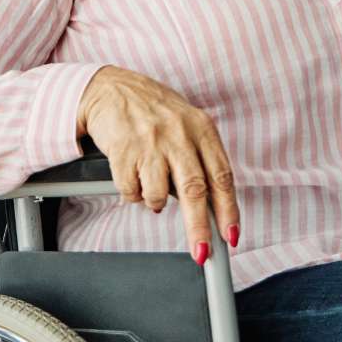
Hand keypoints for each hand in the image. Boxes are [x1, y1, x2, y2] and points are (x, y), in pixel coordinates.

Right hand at [77, 67, 239, 264]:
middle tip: (202, 253)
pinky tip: (132, 174)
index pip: (222, 177)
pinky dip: (132, 193)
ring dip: (154, 203)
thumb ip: (201, 159)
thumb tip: (213, 206)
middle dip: (199, 229)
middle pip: (194, 192)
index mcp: (202, 129)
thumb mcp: (187, 125)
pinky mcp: (123, 151)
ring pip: (158, 197)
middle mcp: (178, 135)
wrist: (111, 88)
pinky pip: (131, 192)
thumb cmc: (153, 110)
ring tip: (150, 184)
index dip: (229, 211)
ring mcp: (150, 143)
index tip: (231, 236)